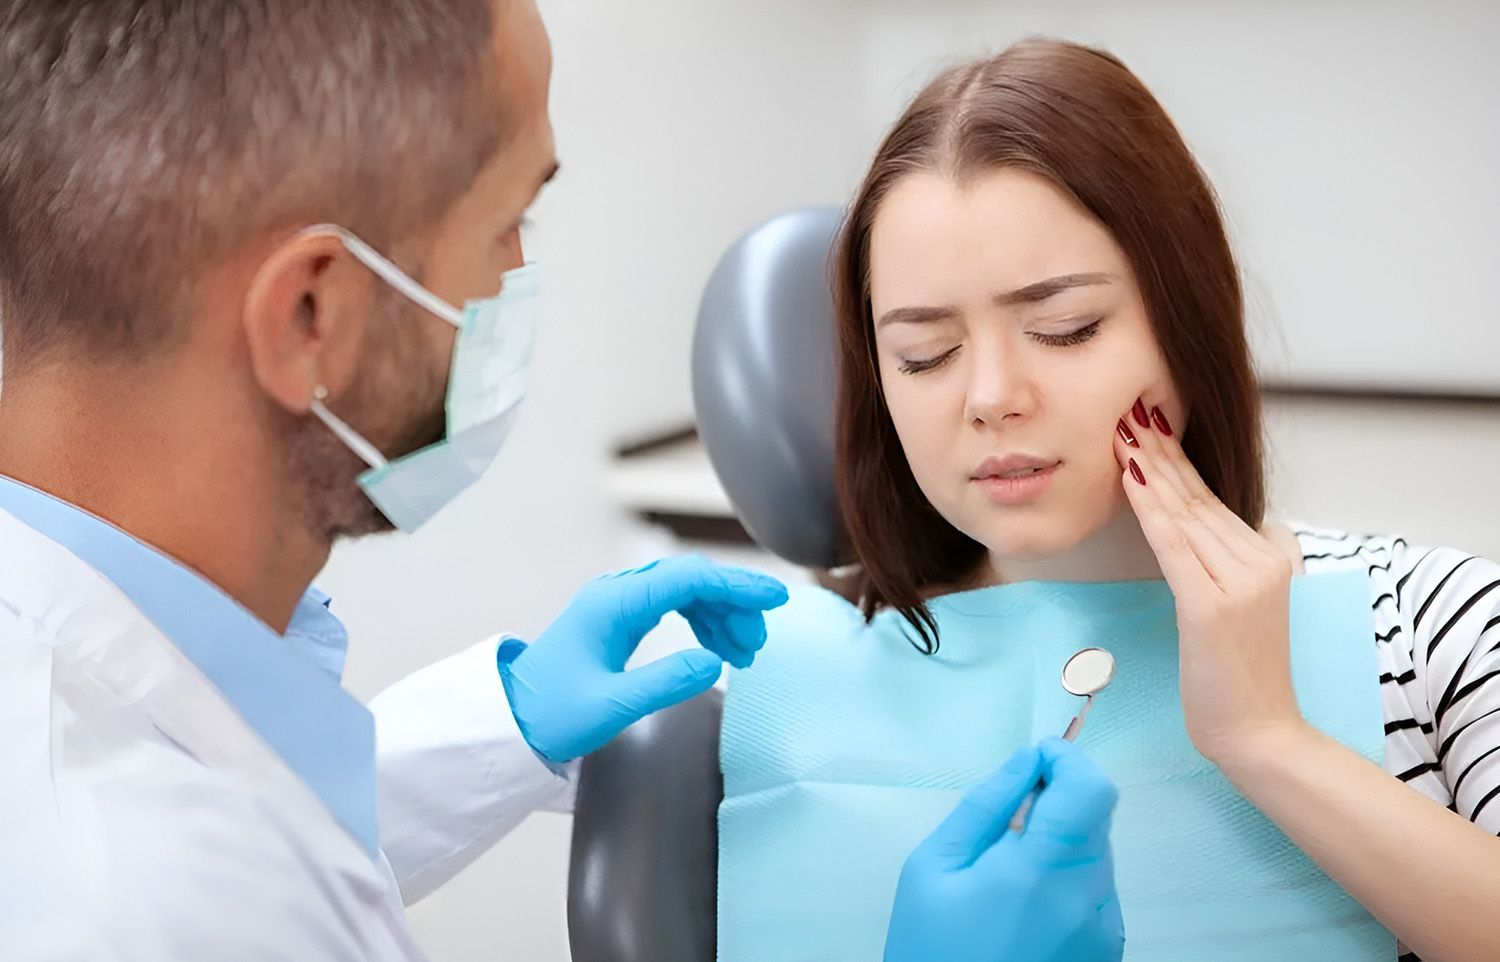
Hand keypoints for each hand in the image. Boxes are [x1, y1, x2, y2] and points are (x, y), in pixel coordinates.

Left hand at [496, 554, 788, 762]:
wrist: (510, 721)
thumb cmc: (551, 715)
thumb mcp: (611, 707)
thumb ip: (665, 683)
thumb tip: (714, 663)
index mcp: (614, 605)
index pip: (689, 579)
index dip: (737, 585)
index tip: (775, 598)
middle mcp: (616, 594)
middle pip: (691, 579)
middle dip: (733, 604)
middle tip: (757, 645)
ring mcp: (617, 605)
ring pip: (685, 591)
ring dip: (720, 614)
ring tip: (744, 653)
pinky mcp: (619, 620)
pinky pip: (672, 606)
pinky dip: (701, 622)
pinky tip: (717, 648)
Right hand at [884, 739, 1123, 961]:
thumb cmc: (932, 954)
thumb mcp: (932, 869)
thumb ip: (985, 806)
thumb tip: (1025, 762)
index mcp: (1042, 872)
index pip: (1091, 788)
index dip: (1067, 759)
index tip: (1037, 759)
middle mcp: (1087, 901)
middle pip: (1097, 817)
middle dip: (1058, 803)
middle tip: (1006, 825)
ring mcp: (1103, 931)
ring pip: (1097, 855)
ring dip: (1061, 846)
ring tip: (1005, 880)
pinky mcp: (1106, 952)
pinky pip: (1095, 893)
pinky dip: (1066, 883)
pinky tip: (1022, 910)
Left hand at [1112, 397, 1304, 762]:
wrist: (1262, 735)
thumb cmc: (1239, 679)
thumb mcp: (1236, 610)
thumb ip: (1220, 566)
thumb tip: (1189, 530)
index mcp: (1268, 557)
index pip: (1210, 499)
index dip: (1175, 460)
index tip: (1146, 425)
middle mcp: (1261, 560)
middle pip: (1197, 496)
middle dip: (1158, 450)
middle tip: (1128, 409)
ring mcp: (1240, 582)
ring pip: (1184, 514)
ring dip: (1149, 468)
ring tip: (1121, 430)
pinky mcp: (1213, 606)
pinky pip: (1174, 547)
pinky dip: (1150, 510)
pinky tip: (1131, 479)